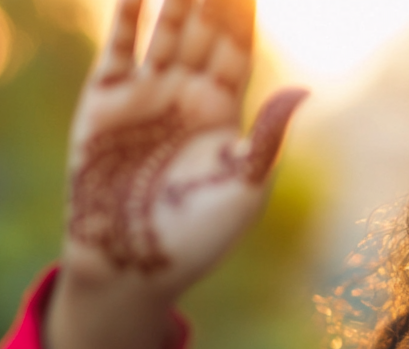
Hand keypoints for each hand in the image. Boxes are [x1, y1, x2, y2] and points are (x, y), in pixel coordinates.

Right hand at [49, 0, 304, 348]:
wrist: (135, 262)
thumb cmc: (198, 234)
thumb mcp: (244, 184)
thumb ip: (267, 134)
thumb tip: (304, 90)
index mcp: (222, 113)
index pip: (236, 50)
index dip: (243, 16)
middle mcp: (184, 96)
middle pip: (202, 32)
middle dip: (211, 0)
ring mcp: (144, 95)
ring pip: (164, 32)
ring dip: (175, 0)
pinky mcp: (104, 103)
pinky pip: (118, 51)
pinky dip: (126, 20)